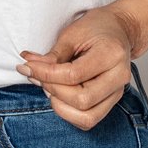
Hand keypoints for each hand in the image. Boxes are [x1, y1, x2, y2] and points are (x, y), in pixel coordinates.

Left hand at [18, 7, 140, 129]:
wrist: (120, 30)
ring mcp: (117, 92)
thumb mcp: (72, 33)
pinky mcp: (111, 101)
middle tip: (38, 76)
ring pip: (87, 117)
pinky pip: (89, 119)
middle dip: (53, 90)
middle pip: (82, 100)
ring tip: (50, 87)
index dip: (45, 74)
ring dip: (61, 106)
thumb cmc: (97, 28)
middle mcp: (119, 77)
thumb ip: (53, 55)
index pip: (73, 75)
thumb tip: (30, 68)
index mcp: (111, 54)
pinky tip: (60, 96)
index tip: (27, 66)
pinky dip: (69, 113)